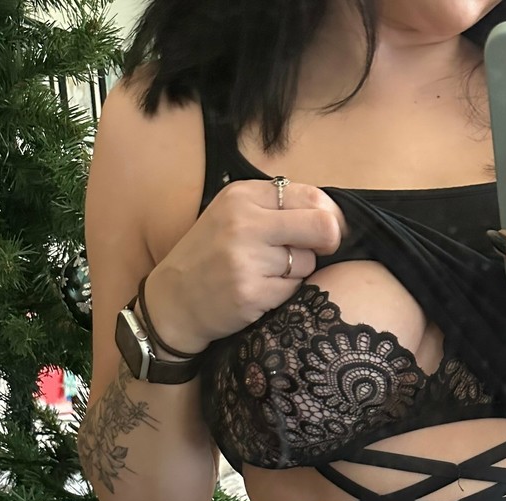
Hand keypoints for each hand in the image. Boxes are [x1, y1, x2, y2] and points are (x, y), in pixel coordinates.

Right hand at [144, 179, 346, 354]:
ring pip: (307, 262)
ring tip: (267, 274)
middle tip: (311, 254)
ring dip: (297, 272)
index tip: (328, 233)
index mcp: (244, 196)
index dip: (331, 218)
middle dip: (327, 244)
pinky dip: (284, 293)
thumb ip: (277, 209)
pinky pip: (293, 290)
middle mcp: (244, 222)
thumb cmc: (211, 256)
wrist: (173, 299)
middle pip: (321, 227)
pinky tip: (260, 291)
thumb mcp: (234, 216)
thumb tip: (332, 216)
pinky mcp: (250, 292)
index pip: (313, 197)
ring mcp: (246, 258)